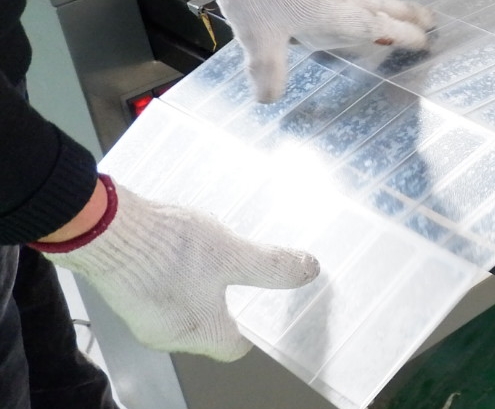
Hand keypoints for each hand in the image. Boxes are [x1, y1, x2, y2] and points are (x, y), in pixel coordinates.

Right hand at [32, 176, 318, 360]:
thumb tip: (309, 270)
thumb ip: (269, 266)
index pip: (235, 346)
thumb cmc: (166, 248)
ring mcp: (145, 312)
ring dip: (206, 281)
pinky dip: (183, 271)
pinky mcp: (131, 289)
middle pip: (212, 326)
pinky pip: (167, 288)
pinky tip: (189, 245)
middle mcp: (168, 333)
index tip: (270, 304)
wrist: (106, 227)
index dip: (257, 326)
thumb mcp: (230, 253)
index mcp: (197, 334)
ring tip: (221, 252)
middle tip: (250, 270)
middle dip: (232, 299)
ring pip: (188, 304)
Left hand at [195, 0, 433, 101]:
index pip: (378, 28)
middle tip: (428, 17)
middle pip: (379, 3)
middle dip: (404, 13)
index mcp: (333, 13)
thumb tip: (269, 98)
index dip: (403, 35)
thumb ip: (268, 72)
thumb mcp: (260, 42)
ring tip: (368, 4)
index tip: (424, 40)